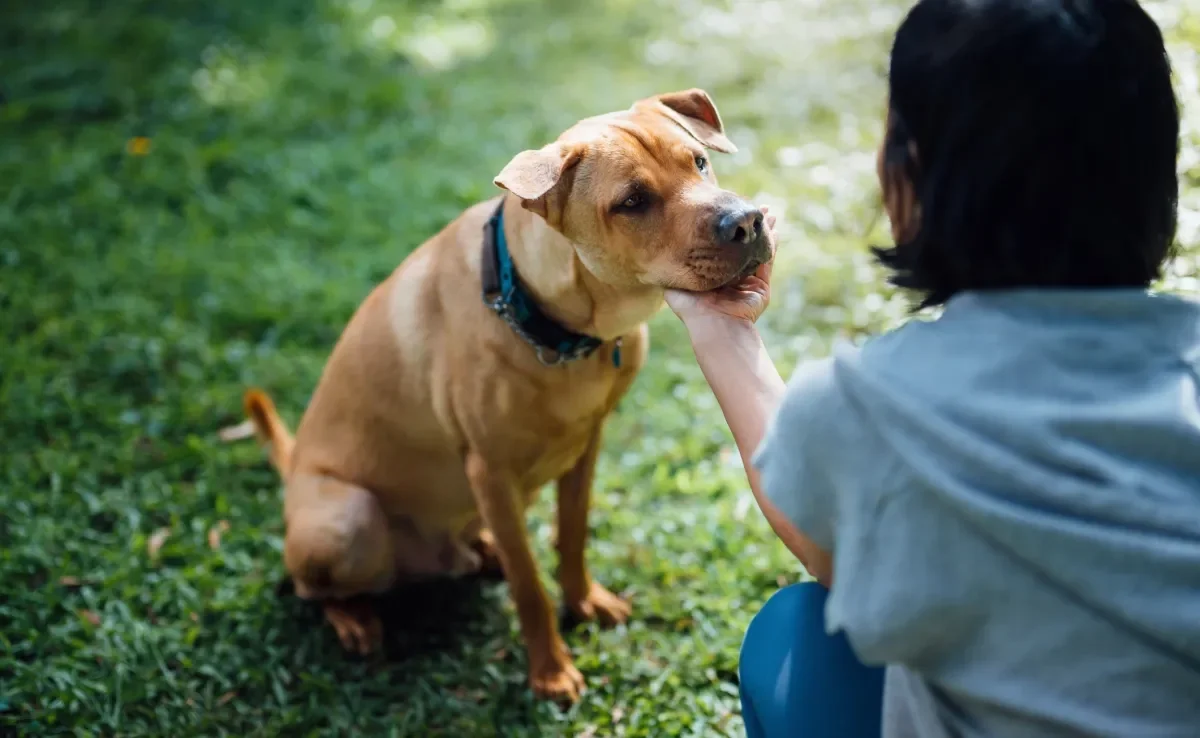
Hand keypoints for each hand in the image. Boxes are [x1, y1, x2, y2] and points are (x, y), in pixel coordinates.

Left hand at [665, 206, 776, 327]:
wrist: (713, 325)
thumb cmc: (692, 308)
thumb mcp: (676, 286)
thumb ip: (672, 271)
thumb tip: (656, 253)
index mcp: (713, 278)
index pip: (722, 250)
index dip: (727, 233)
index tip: (727, 212)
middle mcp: (732, 281)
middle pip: (743, 248)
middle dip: (749, 229)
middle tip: (754, 207)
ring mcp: (748, 285)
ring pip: (758, 253)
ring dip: (764, 233)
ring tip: (768, 212)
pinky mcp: (761, 290)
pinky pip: (767, 264)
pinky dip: (771, 246)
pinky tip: (773, 229)